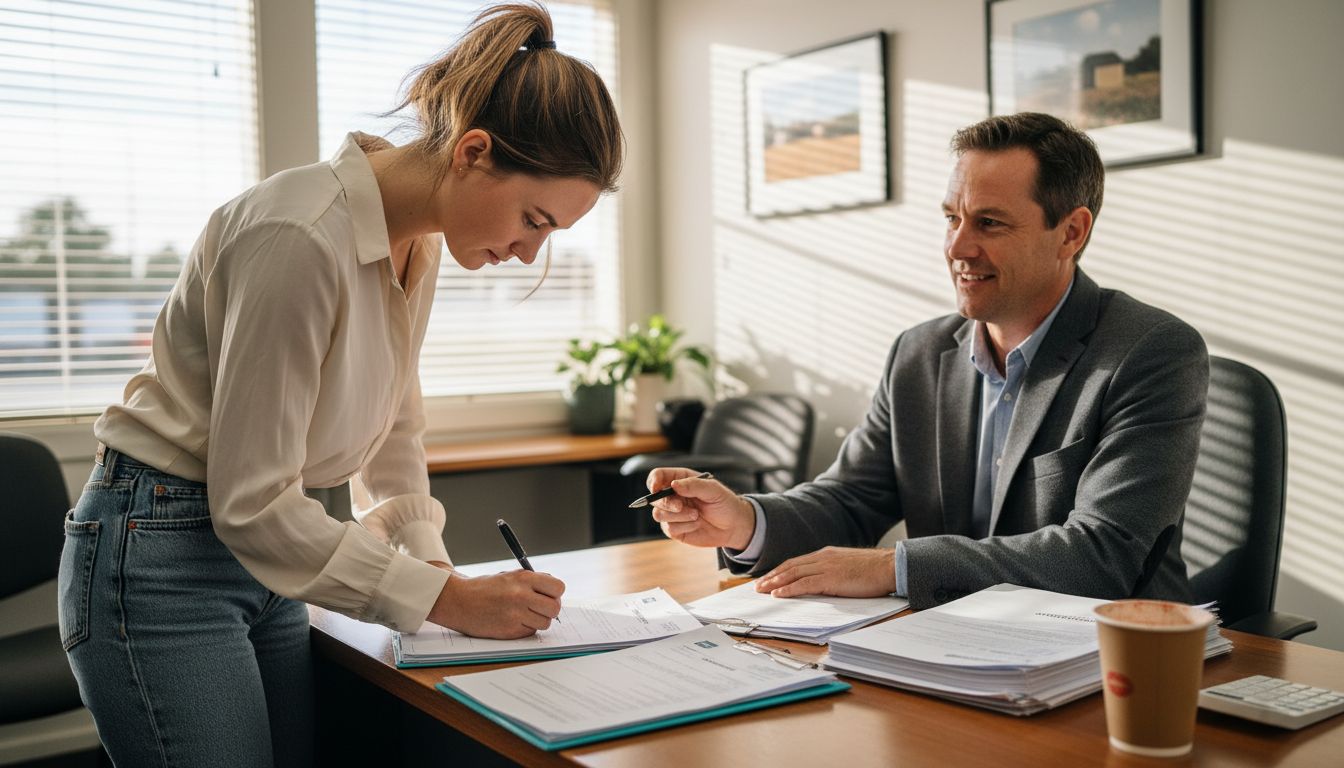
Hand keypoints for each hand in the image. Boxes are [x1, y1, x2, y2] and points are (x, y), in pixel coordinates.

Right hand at [426, 566, 564, 638]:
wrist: (459, 600)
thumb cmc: (486, 588)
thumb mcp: (510, 576)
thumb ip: (533, 581)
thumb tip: (556, 591)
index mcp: (523, 578)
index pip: (558, 587)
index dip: (555, 593)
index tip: (548, 595)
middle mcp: (521, 596)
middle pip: (555, 608)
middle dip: (550, 609)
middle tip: (540, 607)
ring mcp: (515, 615)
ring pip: (545, 623)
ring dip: (538, 620)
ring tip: (525, 614)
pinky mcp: (509, 631)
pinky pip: (530, 632)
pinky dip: (526, 628)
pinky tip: (513, 621)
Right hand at [646, 467, 755, 549]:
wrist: (733, 526)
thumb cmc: (725, 503)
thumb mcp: (713, 490)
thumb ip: (694, 485)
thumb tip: (673, 485)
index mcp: (680, 480)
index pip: (658, 476)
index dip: (653, 481)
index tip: (655, 489)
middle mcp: (673, 496)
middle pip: (654, 498)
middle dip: (667, 503)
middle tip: (681, 507)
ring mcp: (672, 513)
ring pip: (658, 514)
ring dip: (678, 516)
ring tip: (696, 515)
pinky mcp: (675, 529)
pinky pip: (669, 529)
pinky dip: (684, 527)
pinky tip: (696, 524)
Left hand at [755, 547, 895, 597]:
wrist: (889, 567)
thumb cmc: (873, 570)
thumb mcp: (848, 566)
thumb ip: (833, 571)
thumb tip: (821, 583)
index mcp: (826, 554)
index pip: (797, 562)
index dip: (781, 570)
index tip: (769, 578)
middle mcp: (823, 558)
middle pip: (790, 566)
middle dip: (772, 576)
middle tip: (758, 585)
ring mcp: (826, 567)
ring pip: (793, 574)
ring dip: (775, 583)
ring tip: (762, 590)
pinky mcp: (831, 579)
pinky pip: (804, 584)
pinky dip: (789, 589)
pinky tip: (778, 594)